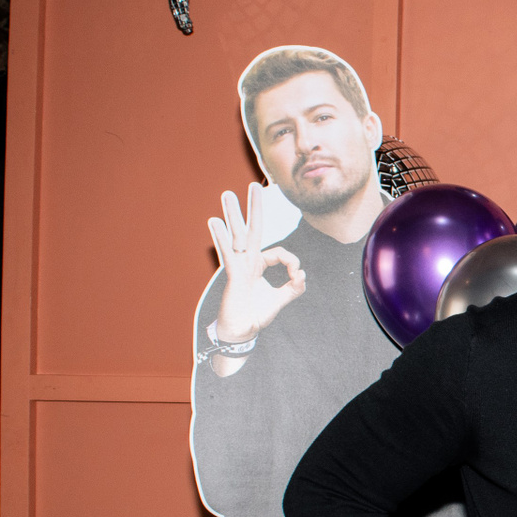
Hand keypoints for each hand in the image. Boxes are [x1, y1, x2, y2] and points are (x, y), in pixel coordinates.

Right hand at [207, 183, 305, 348]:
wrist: (242, 331)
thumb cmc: (257, 314)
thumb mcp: (282, 299)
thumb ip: (294, 287)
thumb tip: (302, 274)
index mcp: (259, 265)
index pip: (279, 252)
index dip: (291, 262)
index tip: (297, 276)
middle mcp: (248, 261)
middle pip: (253, 229)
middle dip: (255, 208)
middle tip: (254, 185)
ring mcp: (239, 266)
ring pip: (237, 235)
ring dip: (233, 214)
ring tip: (227, 194)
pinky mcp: (232, 274)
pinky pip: (227, 253)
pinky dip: (221, 237)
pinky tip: (214, 221)